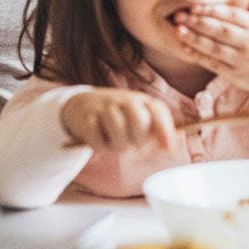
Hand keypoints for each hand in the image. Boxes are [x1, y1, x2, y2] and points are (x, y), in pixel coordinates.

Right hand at [61, 88, 176, 152]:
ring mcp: (103, 106)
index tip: (167, 149)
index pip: (157, 110)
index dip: (164, 130)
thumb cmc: (116, 116)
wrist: (80, 104)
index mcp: (140, 101)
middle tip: (132, 146)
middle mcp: (123, 99)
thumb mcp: (136, 116)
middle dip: (138, 140)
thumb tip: (168, 147)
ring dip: (118, 145)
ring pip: (117, 127)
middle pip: (138, 120)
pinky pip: (96, 136)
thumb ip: (154, 129)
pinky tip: (99, 144)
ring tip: (115, 146)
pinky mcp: (86, 116)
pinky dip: (99, 146)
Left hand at [173, 0, 248, 104]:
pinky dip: (199, 57)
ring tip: (178, 30)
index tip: (194, 5)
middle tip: (179, 15)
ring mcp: (242, 60)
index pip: (232, 15)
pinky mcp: (236, 75)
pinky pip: (214, 65)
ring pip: (215, 48)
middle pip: (220, 31)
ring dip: (194, 39)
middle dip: (198, 22)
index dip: (212, 10)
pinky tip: (185, 48)